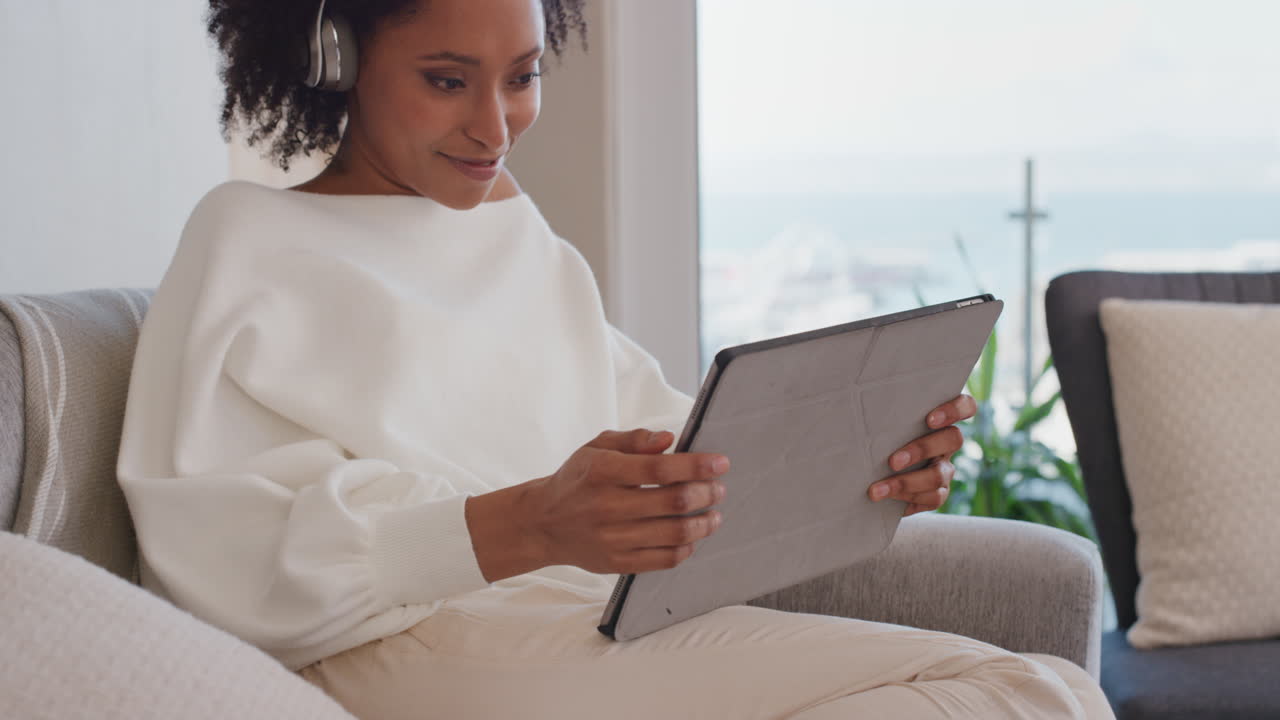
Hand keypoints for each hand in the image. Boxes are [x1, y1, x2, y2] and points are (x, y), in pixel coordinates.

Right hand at [516, 429, 729, 574]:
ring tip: (714, 514)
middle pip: (672, 502)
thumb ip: (634, 440)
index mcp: (602, 471)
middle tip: (719, 489)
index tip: (720, 463)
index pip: (660, 469)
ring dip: (703, 524)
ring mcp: (612, 538)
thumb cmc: (577, 480)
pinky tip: (692, 536)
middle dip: (706, 494)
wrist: (542, 523)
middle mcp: (606, 506)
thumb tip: (669, 439)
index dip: (696, 466)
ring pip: (674, 534)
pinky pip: (663, 559)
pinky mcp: (617, 563)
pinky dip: (686, 548)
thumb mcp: (597, 447)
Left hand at [867, 394, 976, 515]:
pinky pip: (934, 498)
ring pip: (939, 474)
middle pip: (953, 439)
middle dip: (921, 449)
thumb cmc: (873, 439)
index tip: (930, 419)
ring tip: (876, 489)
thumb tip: (860, 408)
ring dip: (906, 482)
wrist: (867, 475)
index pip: (965, 406)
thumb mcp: (879, 424)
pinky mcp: (938, 493)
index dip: (955, 410)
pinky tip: (886, 500)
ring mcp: (945, 468)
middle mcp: (945, 443)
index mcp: (938, 419)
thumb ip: (882, 414)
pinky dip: (907, 499)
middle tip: (892, 461)